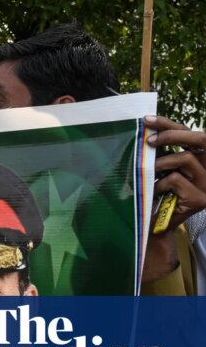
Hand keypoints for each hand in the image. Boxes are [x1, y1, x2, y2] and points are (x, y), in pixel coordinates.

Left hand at [142, 115, 205, 281]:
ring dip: (161, 164)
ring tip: (150, 174)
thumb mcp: (163, 169)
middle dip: (173, 135)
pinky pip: (175, 180)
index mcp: (202, 159)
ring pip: (185, 159)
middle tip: (149, 140)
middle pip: (200, 139)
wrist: (159, 226)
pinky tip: (156, 193)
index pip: (192, 134)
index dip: (170, 124)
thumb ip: (163, 152)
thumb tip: (148, 130)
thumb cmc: (158, 194)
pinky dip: (160, 184)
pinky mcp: (200, 199)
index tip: (146, 120)